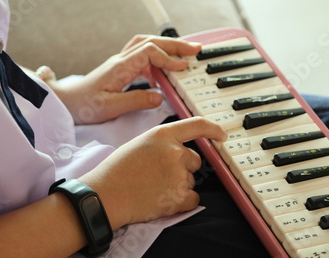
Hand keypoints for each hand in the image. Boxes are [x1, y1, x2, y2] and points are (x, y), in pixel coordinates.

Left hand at [50, 35, 200, 123]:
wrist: (66, 101)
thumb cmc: (83, 105)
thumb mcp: (110, 107)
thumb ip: (135, 101)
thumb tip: (159, 97)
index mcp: (119, 67)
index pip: (149, 52)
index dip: (168, 58)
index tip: (183, 68)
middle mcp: (121, 60)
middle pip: (151, 42)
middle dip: (175, 44)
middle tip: (195, 49)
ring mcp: (120, 63)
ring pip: (146, 45)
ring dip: (167, 46)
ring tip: (184, 54)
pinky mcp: (120, 69)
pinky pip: (142, 55)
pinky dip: (157, 57)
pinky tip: (164, 70)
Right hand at [79, 117, 226, 228]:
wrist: (106, 195)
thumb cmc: (118, 170)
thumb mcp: (140, 144)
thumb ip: (162, 143)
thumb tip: (179, 151)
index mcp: (163, 135)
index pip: (197, 125)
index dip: (212, 129)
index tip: (221, 135)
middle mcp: (175, 152)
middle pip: (194, 160)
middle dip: (182, 168)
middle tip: (158, 175)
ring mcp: (179, 175)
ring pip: (190, 181)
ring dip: (178, 185)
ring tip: (153, 188)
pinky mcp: (179, 197)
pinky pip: (192, 199)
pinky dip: (181, 202)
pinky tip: (161, 199)